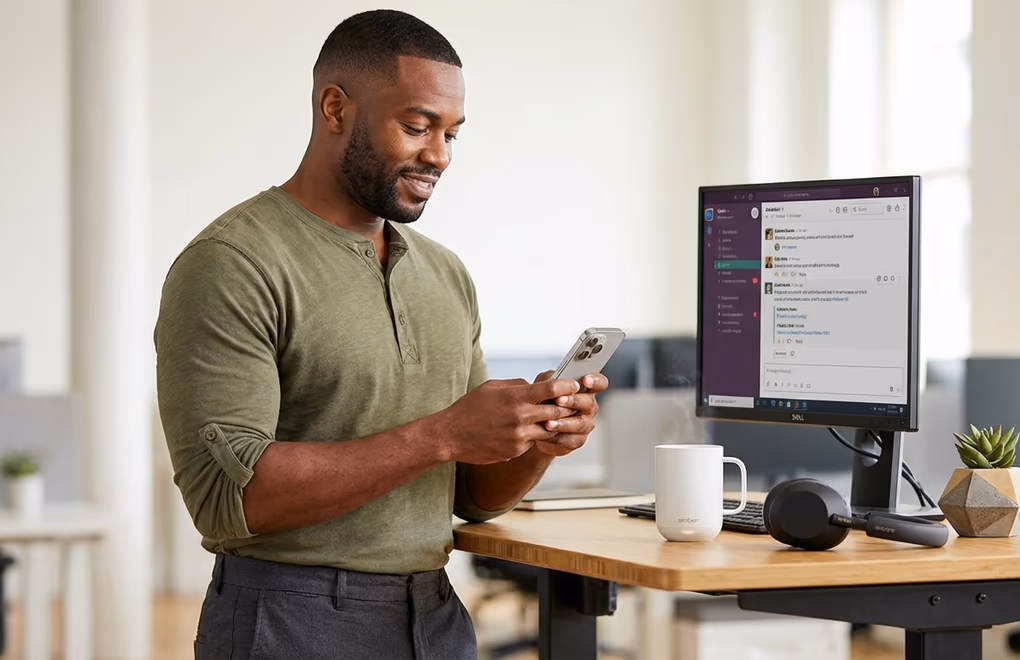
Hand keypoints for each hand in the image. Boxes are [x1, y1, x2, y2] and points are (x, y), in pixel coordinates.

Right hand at [437, 377, 581, 463]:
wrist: (450, 436)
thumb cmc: (469, 408)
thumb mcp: (492, 387)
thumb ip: (516, 385)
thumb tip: (535, 385)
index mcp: (514, 397)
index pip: (551, 388)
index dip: (567, 385)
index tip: (574, 384)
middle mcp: (519, 417)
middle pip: (556, 410)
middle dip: (567, 406)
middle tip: (573, 402)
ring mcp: (519, 437)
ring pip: (549, 429)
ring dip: (554, 423)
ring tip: (554, 417)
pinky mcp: (515, 451)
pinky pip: (533, 442)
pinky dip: (534, 435)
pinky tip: (528, 431)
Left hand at [531, 372, 608, 456]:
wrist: (535, 426)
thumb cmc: (544, 402)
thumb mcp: (544, 386)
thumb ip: (549, 380)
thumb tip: (551, 378)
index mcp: (585, 390)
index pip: (599, 383)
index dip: (596, 381)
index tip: (586, 380)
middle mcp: (588, 407)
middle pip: (589, 403)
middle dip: (573, 401)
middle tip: (558, 400)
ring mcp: (585, 424)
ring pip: (580, 424)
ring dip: (564, 423)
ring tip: (548, 422)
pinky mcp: (577, 440)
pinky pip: (571, 439)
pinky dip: (558, 436)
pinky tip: (547, 432)